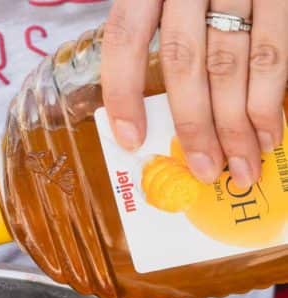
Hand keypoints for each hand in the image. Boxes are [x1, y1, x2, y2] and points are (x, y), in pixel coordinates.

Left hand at [101, 0, 287, 187]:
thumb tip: (146, 114)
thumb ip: (161, 29)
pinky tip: (269, 132)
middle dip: (194, 125)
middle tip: (205, 171)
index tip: (130, 140)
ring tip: (242, 166)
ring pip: (231, 62)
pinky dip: (270, 99)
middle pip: (183, 59)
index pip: (125, 35)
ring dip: (236, 125)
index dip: (122, 91)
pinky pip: (274, 49)